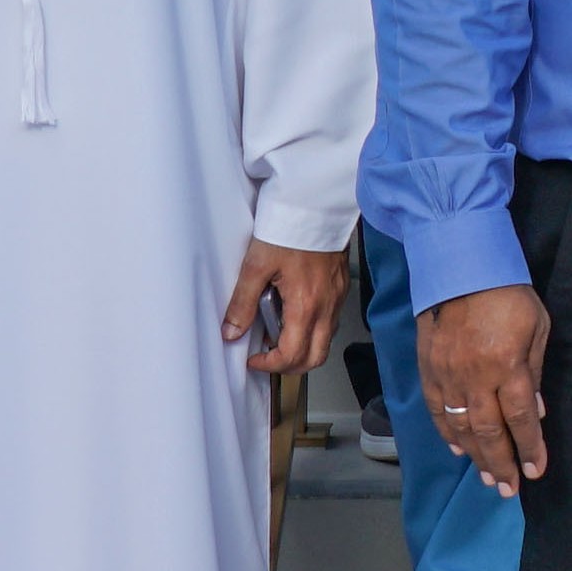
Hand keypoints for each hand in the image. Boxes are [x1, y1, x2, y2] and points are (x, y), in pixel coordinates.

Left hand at [223, 240, 347, 378]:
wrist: (316, 204)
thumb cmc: (290, 229)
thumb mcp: (256, 265)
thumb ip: (242, 303)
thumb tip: (231, 331)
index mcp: (305, 306)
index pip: (292, 355)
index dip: (269, 365)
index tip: (254, 359)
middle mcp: (326, 307)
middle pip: (315, 358)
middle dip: (289, 366)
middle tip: (267, 357)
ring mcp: (336, 299)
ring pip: (325, 342)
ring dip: (302, 348)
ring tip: (279, 332)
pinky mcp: (340, 288)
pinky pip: (330, 322)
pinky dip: (313, 330)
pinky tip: (295, 313)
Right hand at [418, 286, 553, 492]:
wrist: (459, 266)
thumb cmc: (507, 293)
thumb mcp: (537, 327)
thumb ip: (534, 371)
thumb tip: (535, 412)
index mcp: (506, 365)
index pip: (519, 418)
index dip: (529, 448)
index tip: (536, 471)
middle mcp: (474, 377)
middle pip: (488, 432)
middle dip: (501, 464)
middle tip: (509, 489)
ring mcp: (447, 375)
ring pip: (459, 427)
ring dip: (475, 456)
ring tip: (488, 478)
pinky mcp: (428, 369)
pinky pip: (437, 410)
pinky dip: (447, 433)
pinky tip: (458, 449)